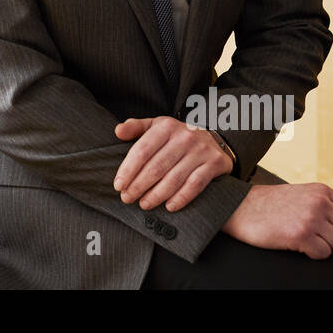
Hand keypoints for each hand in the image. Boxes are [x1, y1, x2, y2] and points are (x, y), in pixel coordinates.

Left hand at [113, 116, 234, 211]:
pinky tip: (169, 207)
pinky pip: (195, 185)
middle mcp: (184, 137)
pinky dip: (181, 198)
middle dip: (139, 185)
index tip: (118, 185)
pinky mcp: (214, 163)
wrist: (215, 139)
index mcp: (166, 126)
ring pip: (174, 178)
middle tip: (127, 198)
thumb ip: (136, 127)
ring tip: (144, 204)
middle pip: (156, 166)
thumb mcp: (156, 126)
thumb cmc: (177, 136)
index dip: (128, 170)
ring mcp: (200, 150)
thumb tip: (118, 131)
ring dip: (156, 195)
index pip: (142, 150)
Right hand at [221, 183, 332, 258]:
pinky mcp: (300, 235)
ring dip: (324, 247)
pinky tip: (297, 245)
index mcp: (320, 190)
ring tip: (305, 241)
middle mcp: (319, 202)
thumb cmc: (268, 205)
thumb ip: (320, 202)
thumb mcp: (300, 194)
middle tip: (318, 239)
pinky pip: (323, 254)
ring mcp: (310, 218)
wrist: (240, 207)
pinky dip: (312, 254)